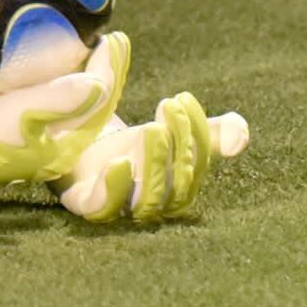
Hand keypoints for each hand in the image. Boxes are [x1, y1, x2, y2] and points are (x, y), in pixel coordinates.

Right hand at [0, 31, 129, 187]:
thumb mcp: (22, 111)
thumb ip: (60, 97)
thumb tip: (98, 81)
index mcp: (68, 146)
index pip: (99, 103)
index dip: (109, 70)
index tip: (113, 39)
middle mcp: (63, 146)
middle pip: (95, 105)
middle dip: (106, 72)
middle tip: (115, 39)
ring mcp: (46, 140)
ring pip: (81, 105)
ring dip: (92, 77)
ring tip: (97, 48)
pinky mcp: (29, 131)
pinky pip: (63, 104)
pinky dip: (72, 83)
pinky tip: (69, 66)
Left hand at [51, 96, 249, 222]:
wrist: (65, 145)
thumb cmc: (120, 139)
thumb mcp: (161, 127)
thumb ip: (199, 128)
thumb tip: (241, 130)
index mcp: (174, 181)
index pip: (198, 165)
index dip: (198, 133)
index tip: (183, 97)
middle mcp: (151, 199)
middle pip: (178, 186)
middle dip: (180, 146)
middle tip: (169, 106)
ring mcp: (119, 204)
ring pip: (148, 200)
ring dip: (155, 164)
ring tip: (151, 129)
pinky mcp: (85, 203)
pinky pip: (103, 208)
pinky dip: (114, 190)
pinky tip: (119, 162)